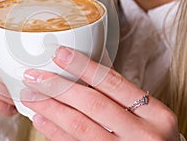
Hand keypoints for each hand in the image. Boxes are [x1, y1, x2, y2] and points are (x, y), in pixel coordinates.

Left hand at [21, 46, 178, 140]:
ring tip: (31, 96)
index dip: (83, 66)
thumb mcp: (148, 113)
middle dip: (58, 87)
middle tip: (35, 77)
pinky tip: (41, 119)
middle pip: (92, 104)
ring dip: (50, 109)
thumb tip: (88, 60)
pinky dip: (54, 131)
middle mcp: (142, 134)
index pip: (112, 82)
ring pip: (80, 126)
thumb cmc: (152, 136)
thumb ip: (120, 90)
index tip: (59, 54)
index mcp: (156, 114)